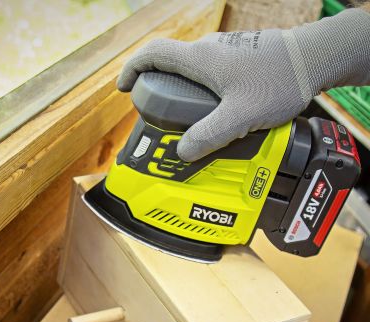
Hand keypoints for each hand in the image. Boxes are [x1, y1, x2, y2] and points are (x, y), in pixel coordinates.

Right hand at [117, 9, 369, 160]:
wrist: (318, 57)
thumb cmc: (280, 81)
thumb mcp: (241, 117)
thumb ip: (209, 136)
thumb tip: (183, 152)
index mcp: (200, 59)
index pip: (152, 54)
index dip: (131, 69)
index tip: (124, 87)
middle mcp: (210, 48)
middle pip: (171, 63)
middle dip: (159, 87)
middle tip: (159, 113)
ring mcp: (228, 48)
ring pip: (196, 67)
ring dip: (187, 88)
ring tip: (193, 118)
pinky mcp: (244, 53)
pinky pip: (216, 69)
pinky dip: (208, 86)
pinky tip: (223, 108)